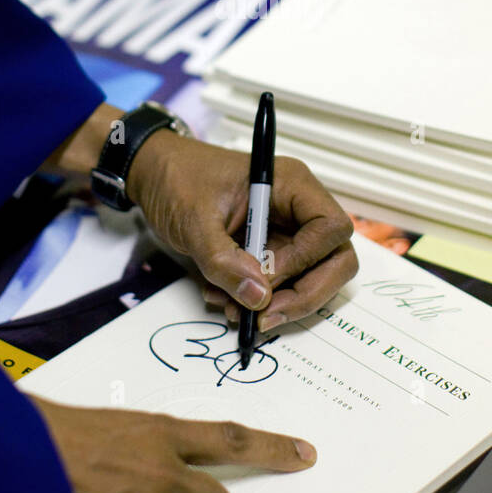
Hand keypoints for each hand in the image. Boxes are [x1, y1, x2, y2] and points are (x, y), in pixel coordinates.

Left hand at [127, 133, 357, 332]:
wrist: (155, 176)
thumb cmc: (177, 181)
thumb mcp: (194, 221)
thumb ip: (223, 260)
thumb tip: (259, 296)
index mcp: (291, 184)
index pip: (331, 229)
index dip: (306, 260)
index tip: (267, 278)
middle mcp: (299, 208)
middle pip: (335, 260)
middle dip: (305, 295)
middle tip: (265, 316)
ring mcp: (288, 230)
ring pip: (311, 278)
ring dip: (278, 302)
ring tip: (233, 309)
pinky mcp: (272, 250)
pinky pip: (281, 283)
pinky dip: (258, 299)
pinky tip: (225, 298)